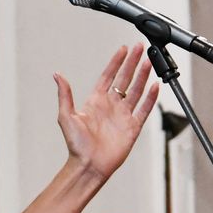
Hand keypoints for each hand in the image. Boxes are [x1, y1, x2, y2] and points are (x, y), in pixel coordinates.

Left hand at [55, 45, 158, 179]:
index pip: (108, 76)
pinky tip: (155, 86)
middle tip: (139, 47)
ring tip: (149, 61)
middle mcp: (111, 106)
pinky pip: (144, 109)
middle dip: (132, 62)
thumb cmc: (76, 145)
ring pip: (136, 91)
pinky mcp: (133, 127)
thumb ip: (65, 94)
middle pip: (125, 79)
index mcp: (96, 101)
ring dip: (143, 76)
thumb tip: (57, 75)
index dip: (116, 62)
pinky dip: (150, 98)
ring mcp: (123, 115)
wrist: (89, 165)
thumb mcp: (66, 116)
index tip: (123, 49)